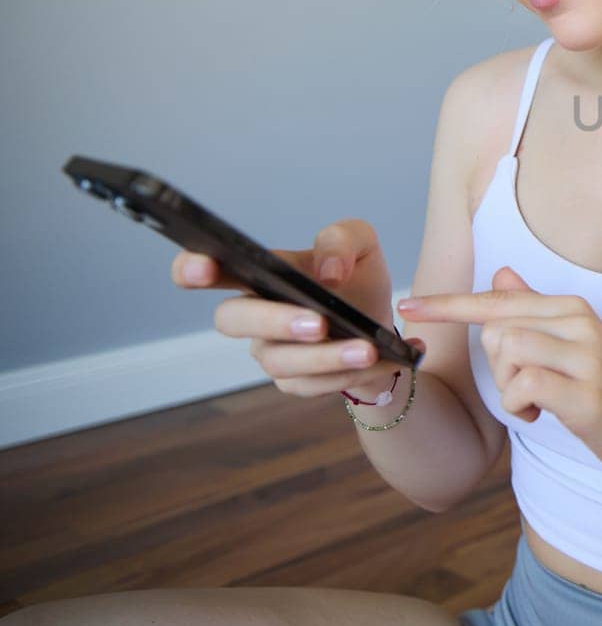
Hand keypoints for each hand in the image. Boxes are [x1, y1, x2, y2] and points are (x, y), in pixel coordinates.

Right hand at [171, 218, 425, 398]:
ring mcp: (270, 351)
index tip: (202, 269)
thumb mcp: (361, 245)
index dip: (192, 268)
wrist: (384, 329)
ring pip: (279, 361)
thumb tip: (329, 271)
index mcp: (261, 274)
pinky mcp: (294, 382)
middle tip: (318, 323)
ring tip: (366, 349)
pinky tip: (379, 361)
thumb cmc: (357, 281)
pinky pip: (311, 384)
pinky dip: (348, 373)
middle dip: (272, 321)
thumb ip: (341, 241)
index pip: (207, 268)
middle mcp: (254, 314)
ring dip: (324, 356)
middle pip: (232, 320)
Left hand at [397, 265, 601, 484]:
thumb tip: (500, 272)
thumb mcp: (575, 345)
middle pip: (497, 328)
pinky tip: (539, 414)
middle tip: (526, 389)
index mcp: (573, 309)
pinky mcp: (588, 393)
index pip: (500, 298)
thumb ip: (535, 311)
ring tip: (534, 402)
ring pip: (507, 352)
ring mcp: (587, 356)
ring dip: (507, 388)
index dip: (448, 303)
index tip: (408, 304)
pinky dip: (519, 405)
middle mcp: (580, 323)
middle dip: (496, 367)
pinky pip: (523, 386)